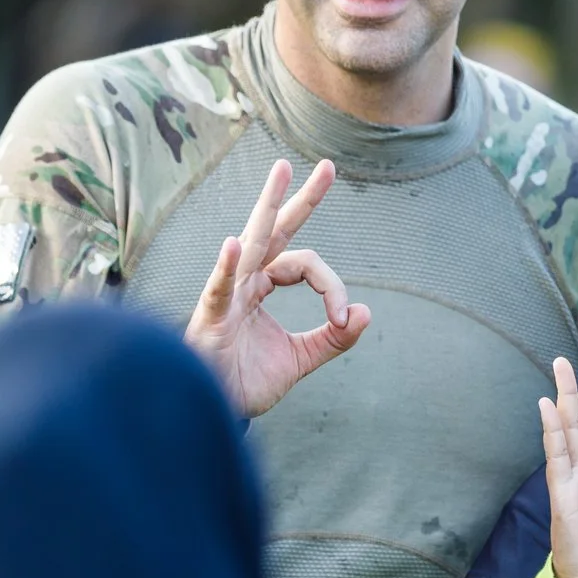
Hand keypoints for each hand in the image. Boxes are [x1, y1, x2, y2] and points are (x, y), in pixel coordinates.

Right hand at [184, 159, 371, 417]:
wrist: (220, 410)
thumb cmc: (248, 380)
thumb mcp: (301, 358)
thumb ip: (333, 338)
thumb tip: (367, 312)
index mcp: (263, 285)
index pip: (307, 266)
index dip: (332, 287)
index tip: (343, 319)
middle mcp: (245, 280)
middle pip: (276, 230)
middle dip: (301, 198)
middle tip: (329, 167)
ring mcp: (226, 294)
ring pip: (252, 243)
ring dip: (268, 206)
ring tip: (283, 172)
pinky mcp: (211, 317)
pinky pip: (219, 288)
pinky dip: (226, 267)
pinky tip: (233, 244)